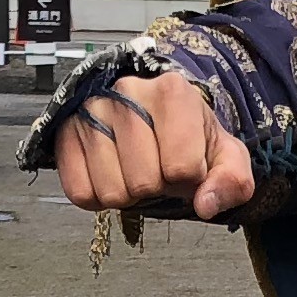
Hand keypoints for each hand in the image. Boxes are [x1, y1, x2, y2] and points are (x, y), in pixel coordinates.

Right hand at [51, 72, 254, 221]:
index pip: (183, 168)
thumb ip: (231, 181)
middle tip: (158, 167)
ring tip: (134, 168)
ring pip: (112, 192)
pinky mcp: (64, 132)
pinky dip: (97, 196)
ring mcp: (91, 111)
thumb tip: (205, 204)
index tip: (187, 164)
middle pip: (144, 183)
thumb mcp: (225, 156)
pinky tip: (111, 173)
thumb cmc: (189, 137)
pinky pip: (80, 193)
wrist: (151, 116)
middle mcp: (127, 93)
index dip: (190, 179)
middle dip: (157, 188)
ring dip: (128, 193)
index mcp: (172, 92)